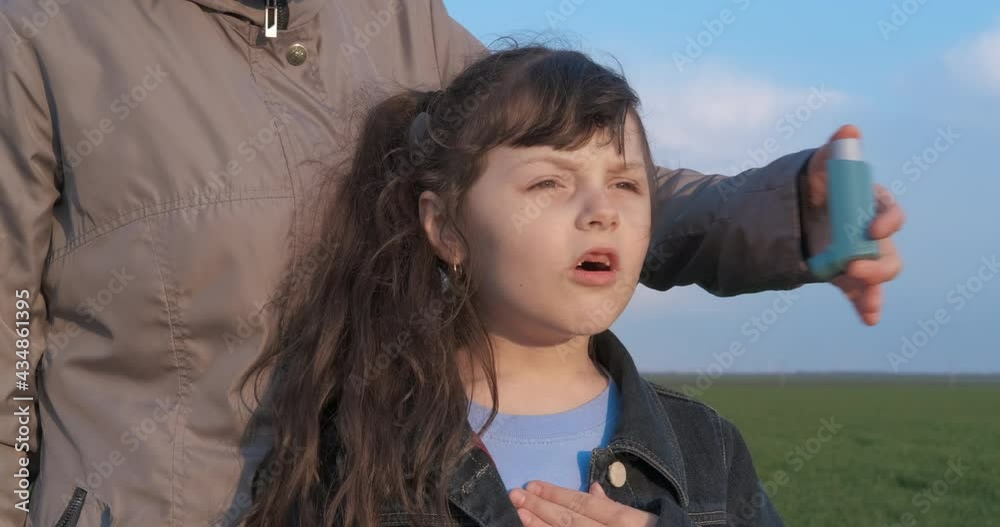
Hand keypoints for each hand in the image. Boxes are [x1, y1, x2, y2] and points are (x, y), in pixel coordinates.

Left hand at [510, 480, 657, 525]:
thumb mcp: (642, 520)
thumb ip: (615, 506)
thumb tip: (595, 488)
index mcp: (623, 520)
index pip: (583, 504)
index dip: (556, 494)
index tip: (532, 485)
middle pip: (569, 520)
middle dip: (540, 507)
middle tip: (515, 495)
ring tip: (518, 515)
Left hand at [805, 124, 905, 325]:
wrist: (783, 212)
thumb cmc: (810, 183)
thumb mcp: (817, 166)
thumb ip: (833, 151)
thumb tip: (849, 130)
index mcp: (870, 205)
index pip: (889, 214)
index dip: (887, 222)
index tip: (872, 231)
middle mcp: (870, 233)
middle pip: (888, 253)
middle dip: (877, 263)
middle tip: (851, 266)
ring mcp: (859, 255)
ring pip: (877, 275)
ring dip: (874, 288)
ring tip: (868, 302)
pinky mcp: (844, 274)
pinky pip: (860, 291)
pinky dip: (866, 303)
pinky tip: (869, 318)